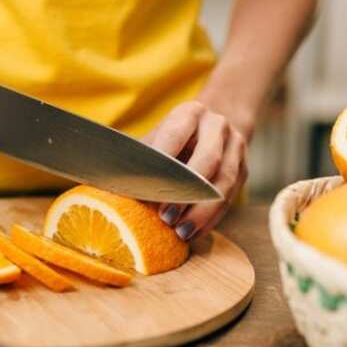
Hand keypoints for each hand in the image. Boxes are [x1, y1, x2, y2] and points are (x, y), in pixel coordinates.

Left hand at [142, 101, 248, 240]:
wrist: (212, 129)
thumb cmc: (172, 140)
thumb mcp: (155, 140)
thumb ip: (138, 159)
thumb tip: (102, 182)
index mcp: (190, 113)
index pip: (176, 136)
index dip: (164, 164)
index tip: (150, 190)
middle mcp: (217, 125)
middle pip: (209, 160)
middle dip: (187, 192)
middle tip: (165, 217)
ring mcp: (236, 147)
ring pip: (224, 182)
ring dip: (202, 211)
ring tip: (181, 232)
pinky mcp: (245, 170)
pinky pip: (231, 198)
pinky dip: (212, 219)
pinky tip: (195, 233)